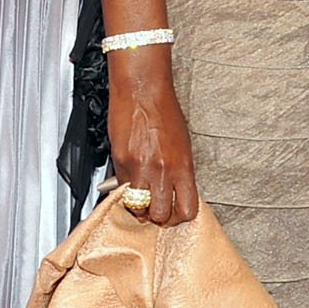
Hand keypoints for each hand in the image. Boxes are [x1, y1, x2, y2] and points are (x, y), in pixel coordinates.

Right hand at [105, 50, 197, 225]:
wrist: (142, 90)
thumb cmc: (163, 111)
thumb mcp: (182, 144)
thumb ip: (178, 171)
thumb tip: (172, 191)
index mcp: (183, 166)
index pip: (187, 209)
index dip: (179, 217)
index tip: (174, 214)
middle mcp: (163, 171)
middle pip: (161, 214)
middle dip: (157, 216)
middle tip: (153, 209)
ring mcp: (141, 168)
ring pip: (139, 207)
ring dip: (138, 206)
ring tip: (138, 196)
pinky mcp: (121, 162)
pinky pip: (122, 188)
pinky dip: (124, 188)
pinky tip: (128, 179)